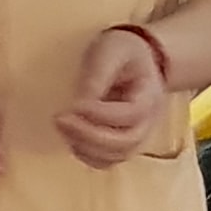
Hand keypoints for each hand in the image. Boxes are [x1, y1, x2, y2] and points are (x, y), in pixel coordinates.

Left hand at [53, 26, 171, 168]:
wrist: (136, 57)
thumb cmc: (123, 50)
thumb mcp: (111, 50)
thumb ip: (97, 76)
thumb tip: (79, 106)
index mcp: (149, 95)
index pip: (131, 113)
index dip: (101, 114)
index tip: (73, 105)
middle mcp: (148, 121)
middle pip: (126, 142)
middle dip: (90, 136)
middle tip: (61, 120)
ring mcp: (136, 134)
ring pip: (116, 156)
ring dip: (86, 147)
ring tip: (62, 126)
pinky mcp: (122, 142)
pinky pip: (107, 160)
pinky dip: (87, 155)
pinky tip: (70, 137)